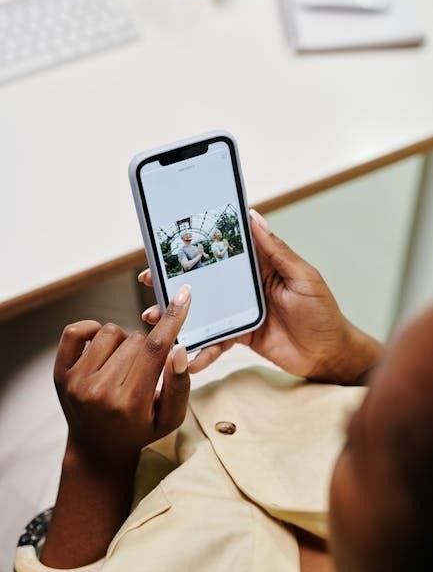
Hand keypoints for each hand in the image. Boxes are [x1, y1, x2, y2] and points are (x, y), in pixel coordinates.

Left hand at [53, 284, 191, 471]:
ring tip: (125, 365)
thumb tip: (178, 349)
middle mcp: (99, 392)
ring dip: (124, 341)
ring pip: (111, 331)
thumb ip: (179, 385)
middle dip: (148, 346)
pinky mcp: (60, 373)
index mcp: (130, 403)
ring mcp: (76, 382)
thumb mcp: (170, 418)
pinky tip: (104, 347)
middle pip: (136, 338)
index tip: (183, 295)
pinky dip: (94, 330)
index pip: (154, 349)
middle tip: (145, 370)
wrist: (97, 449)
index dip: (172, 319)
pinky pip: (77, 331)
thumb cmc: (140, 431)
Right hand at [138, 212, 382, 383]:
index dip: (199, 245)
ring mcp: (240, 311)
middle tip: (150, 279)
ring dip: (180, 314)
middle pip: (206, 279)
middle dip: (177, 280)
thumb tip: (254, 216)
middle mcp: (246, 286)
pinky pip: (216, 340)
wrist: (329, 355)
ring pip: (204, 310)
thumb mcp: (303, 277)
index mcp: (260, 266)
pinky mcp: (240, 336)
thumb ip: (277, 250)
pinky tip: (186, 355)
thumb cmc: (323, 312)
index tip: (171, 242)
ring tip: (156, 317)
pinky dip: (201, 349)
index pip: (224, 250)